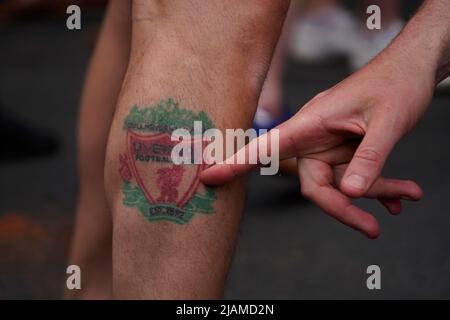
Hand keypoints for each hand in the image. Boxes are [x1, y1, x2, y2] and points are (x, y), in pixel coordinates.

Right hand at [201, 54, 434, 237]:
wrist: (411, 69)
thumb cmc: (395, 84)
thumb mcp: (387, 122)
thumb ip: (368, 159)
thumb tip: (351, 194)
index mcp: (310, 124)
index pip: (265, 148)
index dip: (235, 164)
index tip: (208, 177)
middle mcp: (315, 138)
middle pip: (315, 185)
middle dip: (345, 207)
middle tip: (373, 227)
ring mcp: (330, 146)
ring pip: (342, 184)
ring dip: (375, 192)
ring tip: (408, 194)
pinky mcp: (346, 150)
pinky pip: (355, 176)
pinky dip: (377, 188)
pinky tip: (399, 197)